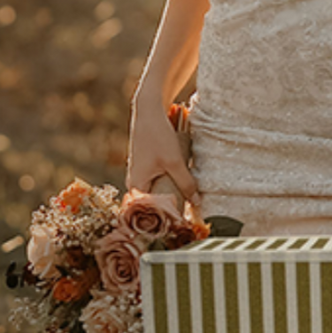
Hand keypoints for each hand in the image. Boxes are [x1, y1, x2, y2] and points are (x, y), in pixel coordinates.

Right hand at [126, 100, 200, 214]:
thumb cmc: (158, 136)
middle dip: (168, 207)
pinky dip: (168, 182)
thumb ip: (186, 183)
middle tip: (186, 213)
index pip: (148, 212)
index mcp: (136, 185)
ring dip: (170, 194)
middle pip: (152, 202)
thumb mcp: (175, 162)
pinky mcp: (146, 164)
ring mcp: (139, 172)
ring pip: (156, 190)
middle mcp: (134, 181)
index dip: (164, 217)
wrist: (149, 110)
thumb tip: (197, 202)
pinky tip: (181, 183)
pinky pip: (157, 180)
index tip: (179, 222)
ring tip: (186, 200)